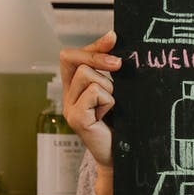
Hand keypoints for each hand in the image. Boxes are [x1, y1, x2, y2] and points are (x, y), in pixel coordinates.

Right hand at [60, 31, 120, 167]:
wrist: (123, 156)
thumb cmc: (124, 125)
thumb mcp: (120, 94)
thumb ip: (114, 75)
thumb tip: (119, 46)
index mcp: (76, 87)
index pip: (73, 57)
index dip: (92, 46)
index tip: (114, 38)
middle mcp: (69, 96)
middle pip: (75, 61)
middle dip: (98, 58)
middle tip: (119, 65)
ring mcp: (70, 108)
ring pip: (88, 76)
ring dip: (109, 87)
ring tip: (113, 107)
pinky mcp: (76, 119)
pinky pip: (94, 94)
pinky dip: (108, 101)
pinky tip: (108, 116)